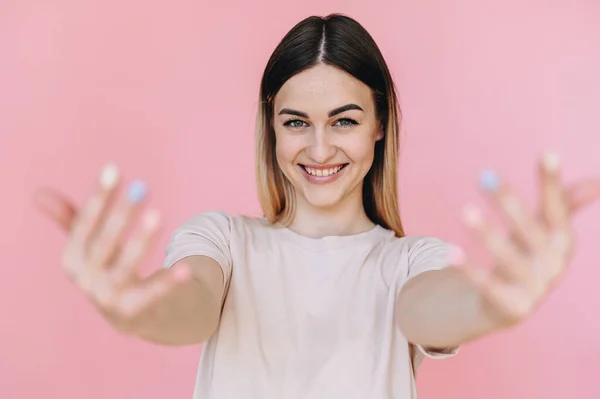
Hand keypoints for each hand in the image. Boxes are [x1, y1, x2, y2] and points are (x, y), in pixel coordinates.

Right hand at [33, 164, 190, 331]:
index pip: (84, 224)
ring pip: (126, 266)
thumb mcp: (91, 247)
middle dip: (121, 215)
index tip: (114, 169)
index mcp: (72, 259)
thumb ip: (71, 220)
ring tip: (157, 215)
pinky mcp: (134, 311)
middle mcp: (85, 279)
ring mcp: (108, 298)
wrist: (135, 316)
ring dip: (141, 241)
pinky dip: (169, 281)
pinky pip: (153, 292)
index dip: (98, 197)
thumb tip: (38, 193)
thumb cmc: (111, 269)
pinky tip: (186, 266)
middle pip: (104, 243)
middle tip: (141, 188)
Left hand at [456, 152, 599, 325]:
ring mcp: (535, 288)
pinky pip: (486, 284)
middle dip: (509, 203)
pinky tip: (448, 250)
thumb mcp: (543, 230)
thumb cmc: (525, 254)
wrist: (507, 304)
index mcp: (563, 242)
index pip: (558, 209)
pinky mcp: (512, 307)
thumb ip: (564, 204)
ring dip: (487, 234)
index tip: (547, 153)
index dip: (553, 183)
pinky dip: (468, 268)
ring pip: (507, 258)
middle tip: (485, 177)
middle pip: (529, 230)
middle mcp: (554, 265)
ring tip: (465, 211)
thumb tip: (596, 182)